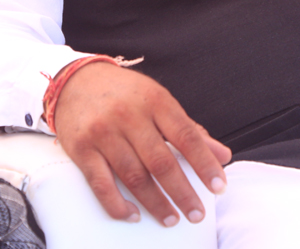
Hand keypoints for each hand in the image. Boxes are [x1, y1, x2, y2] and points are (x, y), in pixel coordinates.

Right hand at [53, 61, 231, 225]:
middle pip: (161, 162)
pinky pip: (102, 184)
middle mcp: (129, 115)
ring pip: (134, 176)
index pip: (186, 136)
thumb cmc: (125, 94)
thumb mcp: (160, 102)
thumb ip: (189, 130)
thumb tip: (222, 155)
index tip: (219, 186)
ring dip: (155, 203)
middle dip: (182, 192)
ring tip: (171, 218)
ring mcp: (104, 132)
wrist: (76, 80)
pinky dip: (118, 205)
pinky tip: (133, 215)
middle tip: (196, 213)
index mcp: (155, 101)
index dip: (205, 163)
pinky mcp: (82, 148)